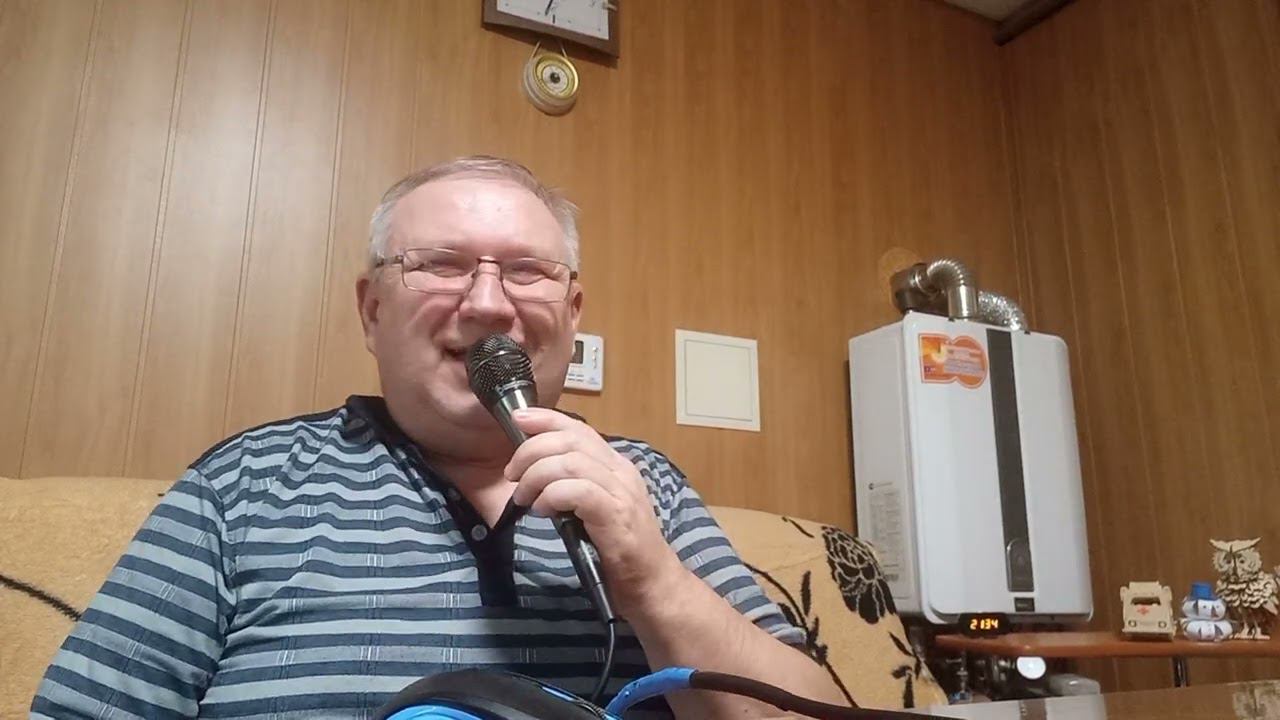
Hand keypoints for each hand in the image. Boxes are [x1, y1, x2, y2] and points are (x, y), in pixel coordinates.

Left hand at [505, 408, 687, 618]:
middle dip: (532, 449)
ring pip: (571, 462)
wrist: (652, 582)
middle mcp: (620, 471)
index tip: (518, 418)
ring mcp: (620, 492)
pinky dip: (552, 495)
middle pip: (571, 440)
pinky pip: (577, 491)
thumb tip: (539, 470)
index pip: (580, 428)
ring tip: (524, 496)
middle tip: (512, 472)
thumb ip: (577, 485)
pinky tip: (543, 510)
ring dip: (537, 475)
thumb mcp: (597, 506)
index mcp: (616, 466)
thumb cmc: (620, 548)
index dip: (547, 419)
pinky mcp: (615, 514)